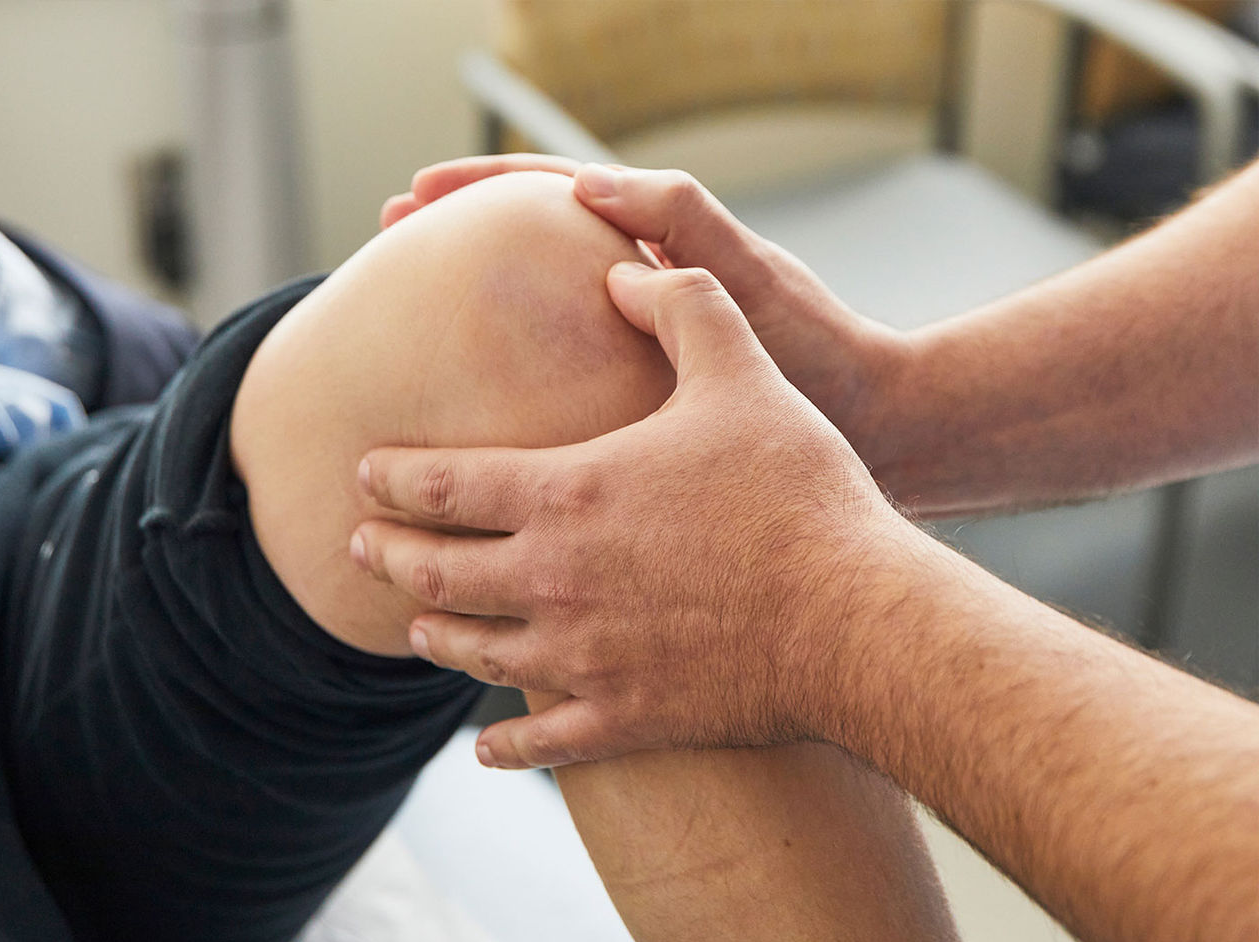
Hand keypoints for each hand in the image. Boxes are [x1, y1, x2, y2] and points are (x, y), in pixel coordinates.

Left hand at [351, 262, 903, 767]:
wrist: (852, 616)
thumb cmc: (797, 491)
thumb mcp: (741, 373)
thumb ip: (680, 307)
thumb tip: (620, 273)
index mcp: (567, 494)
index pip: (444, 485)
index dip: (393, 477)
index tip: (366, 473)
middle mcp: (553, 580)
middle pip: (437, 573)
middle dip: (389, 555)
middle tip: (361, 545)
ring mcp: (583, 657)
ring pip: (475, 653)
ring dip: (435, 635)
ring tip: (416, 626)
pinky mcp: (625, 718)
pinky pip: (541, 744)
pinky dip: (505, 748)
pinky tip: (486, 751)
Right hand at [382, 155, 907, 444]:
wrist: (880, 433)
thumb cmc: (824, 355)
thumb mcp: (756, 282)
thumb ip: (683, 221)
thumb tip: (589, 181)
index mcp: (662, 244)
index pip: (554, 192)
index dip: (480, 189)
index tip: (413, 198)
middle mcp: (643, 288)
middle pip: (531, 247)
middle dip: (460, 240)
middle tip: (389, 246)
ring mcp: (639, 345)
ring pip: (540, 313)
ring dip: (478, 310)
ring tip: (412, 326)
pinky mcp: (646, 400)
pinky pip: (562, 380)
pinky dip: (515, 385)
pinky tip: (476, 421)